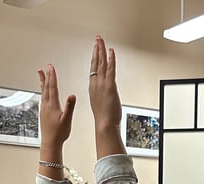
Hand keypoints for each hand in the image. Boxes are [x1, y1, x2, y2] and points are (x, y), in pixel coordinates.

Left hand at [37, 64, 75, 152]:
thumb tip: (72, 95)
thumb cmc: (59, 133)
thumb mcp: (67, 119)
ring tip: (41, 74)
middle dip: (47, 76)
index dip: (52, 76)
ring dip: (42, 81)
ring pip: (43, 91)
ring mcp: (44, 108)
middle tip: (46, 67)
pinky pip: (43, 97)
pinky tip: (43, 91)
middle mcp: (46, 105)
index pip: (53, 87)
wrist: (50, 142)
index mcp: (53, 105)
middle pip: (46, 87)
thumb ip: (69, 107)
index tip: (51, 67)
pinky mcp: (43, 112)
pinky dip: (43, 90)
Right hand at [88, 35, 124, 157]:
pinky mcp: (110, 86)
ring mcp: (102, 83)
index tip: (94, 49)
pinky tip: (111, 51)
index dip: (93, 57)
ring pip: (101, 62)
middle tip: (97, 39)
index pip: (92, 68)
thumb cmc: (103, 117)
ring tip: (101, 40)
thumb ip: (102, 95)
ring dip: (101, 50)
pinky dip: (111, 59)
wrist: (104, 124)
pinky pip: (110, 69)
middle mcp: (96, 83)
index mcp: (93, 87)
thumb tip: (107, 94)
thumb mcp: (100, 103)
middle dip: (96, 49)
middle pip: (95, 62)